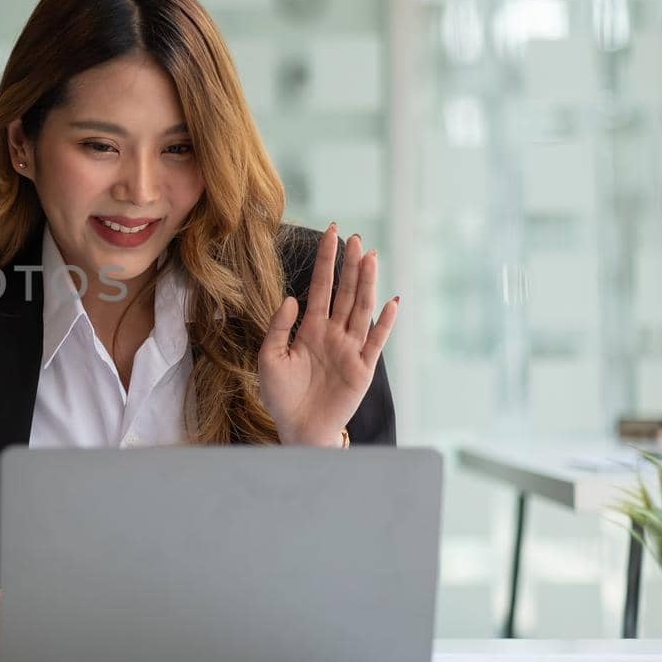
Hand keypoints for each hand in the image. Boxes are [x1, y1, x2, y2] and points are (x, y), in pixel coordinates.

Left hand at [258, 224, 398, 445]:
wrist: (297, 428)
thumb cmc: (281, 395)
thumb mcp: (270, 358)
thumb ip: (279, 327)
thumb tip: (292, 297)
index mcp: (310, 329)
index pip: (320, 287)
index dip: (325, 261)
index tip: (330, 233)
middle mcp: (333, 334)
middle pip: (344, 292)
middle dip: (350, 265)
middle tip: (356, 238)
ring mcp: (350, 349)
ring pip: (360, 309)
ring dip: (366, 284)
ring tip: (371, 257)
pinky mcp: (362, 368)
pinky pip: (376, 341)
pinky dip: (384, 322)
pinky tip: (391, 301)